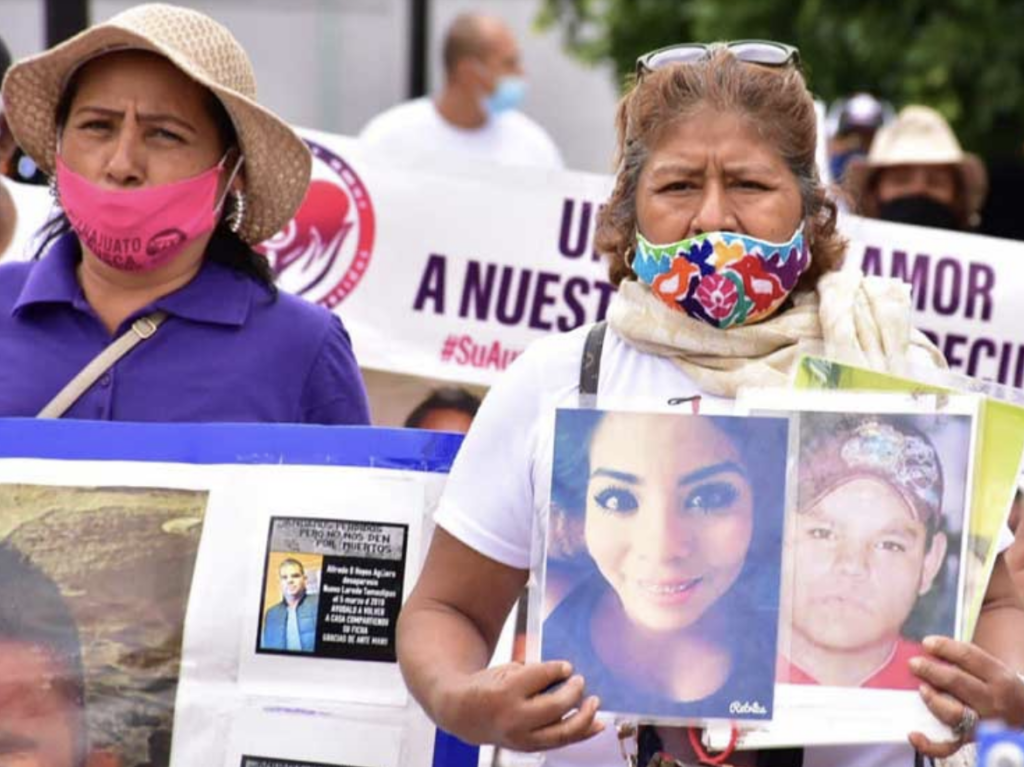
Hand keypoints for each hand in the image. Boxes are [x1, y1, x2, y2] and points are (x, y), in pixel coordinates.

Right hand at [440, 660, 603, 750]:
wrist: (465, 714)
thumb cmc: (490, 686)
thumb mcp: (507, 671)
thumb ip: (535, 673)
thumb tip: (567, 674)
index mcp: (506, 691)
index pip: (540, 677)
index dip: (558, 669)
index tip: (567, 667)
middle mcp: (514, 717)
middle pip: (555, 707)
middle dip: (573, 692)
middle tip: (580, 681)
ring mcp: (521, 737)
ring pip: (562, 732)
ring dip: (585, 717)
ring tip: (594, 702)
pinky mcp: (528, 748)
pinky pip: (560, 742)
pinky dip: (582, 733)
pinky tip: (597, 724)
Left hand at [908, 635, 1023, 757]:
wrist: (1023, 717)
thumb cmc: (998, 689)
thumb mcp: (993, 670)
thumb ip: (965, 661)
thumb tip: (929, 649)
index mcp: (999, 678)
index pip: (969, 657)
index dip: (945, 648)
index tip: (927, 643)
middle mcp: (993, 701)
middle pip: (958, 683)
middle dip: (932, 671)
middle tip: (914, 663)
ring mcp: (982, 724)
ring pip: (954, 713)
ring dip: (933, 700)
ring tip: (921, 689)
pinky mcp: (970, 741)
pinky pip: (949, 746)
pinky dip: (930, 744)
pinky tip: (914, 734)